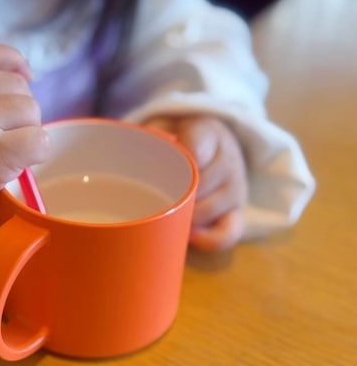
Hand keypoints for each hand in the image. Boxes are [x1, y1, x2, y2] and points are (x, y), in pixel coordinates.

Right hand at [0, 44, 49, 278]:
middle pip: (17, 86)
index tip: (25, 75)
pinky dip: (36, 155)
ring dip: (27, 134)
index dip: (13, 62)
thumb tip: (22, 78)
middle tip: (2, 140)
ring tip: (2, 155)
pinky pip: (39, 141)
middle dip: (20, 114)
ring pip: (32, 111)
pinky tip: (15, 167)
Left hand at [145, 115, 247, 250]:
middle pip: (201, 184)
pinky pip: (229, 232)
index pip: (197, 145)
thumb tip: (127, 149)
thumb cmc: (176, 137)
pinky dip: (209, 240)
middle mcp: (228, 160)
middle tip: (148, 197)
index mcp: (208, 132)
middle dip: (174, 195)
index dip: (178, 159)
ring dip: (185, 217)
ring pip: (210, 209)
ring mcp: (236, 188)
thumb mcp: (162, 125)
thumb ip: (148, 135)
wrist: (208, 142)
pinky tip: (188, 237)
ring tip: (163, 216)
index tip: (158, 166)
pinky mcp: (238, 211)